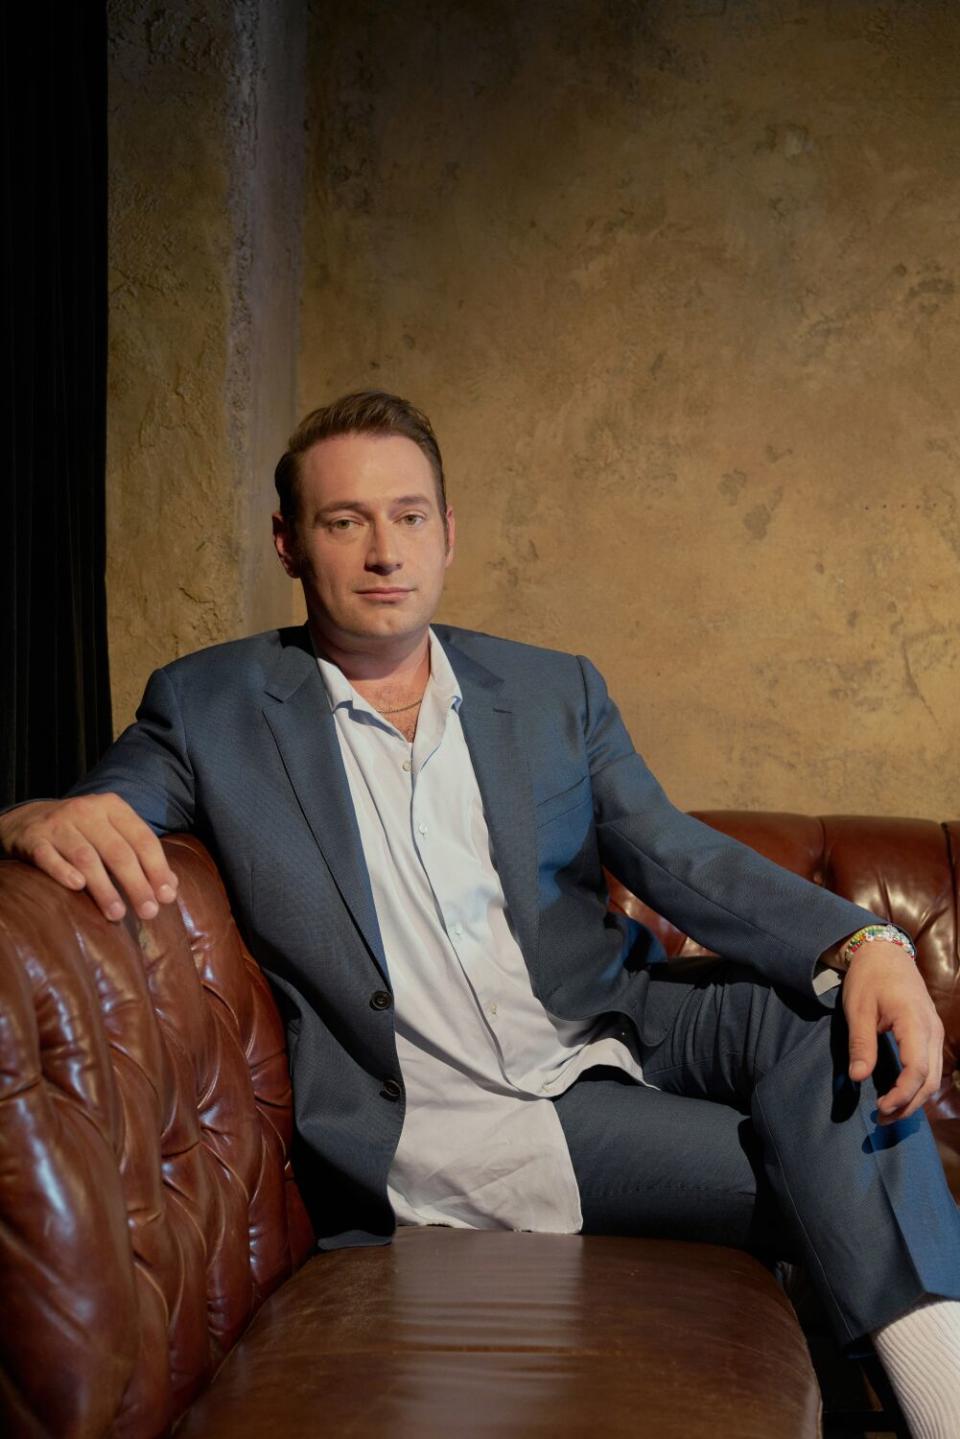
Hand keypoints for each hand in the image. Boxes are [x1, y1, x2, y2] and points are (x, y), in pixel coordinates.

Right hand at [0, 794, 178, 921]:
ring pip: (86, 857)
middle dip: (136, 884)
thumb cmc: (82, 832)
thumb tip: (171, 886)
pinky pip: (49, 857)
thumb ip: (141, 855)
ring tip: (117, 914)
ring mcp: (58, 824)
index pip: (143, 839)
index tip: (167, 897)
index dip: (157, 869)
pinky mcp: (34, 839)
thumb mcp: (112, 834)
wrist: (27, 819)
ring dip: (104, 888)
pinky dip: (63, 871)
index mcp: (113, 807)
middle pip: (118, 851)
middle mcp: (87, 811)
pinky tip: (77, 887)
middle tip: (148, 912)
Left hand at [841, 940, 943, 1123]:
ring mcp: (935, 1031)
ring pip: (934, 1076)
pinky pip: (932, 1066)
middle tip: (880, 1119)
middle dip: (908, 1104)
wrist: (885, 952)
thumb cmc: (869, 978)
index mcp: (914, 1022)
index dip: (902, 1094)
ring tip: (888, 1112)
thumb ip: (861, 1044)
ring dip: (914, 1098)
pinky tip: (900, 1094)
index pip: (917, 1069)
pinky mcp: (931, 1033)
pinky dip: (919, 1085)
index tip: (880, 1108)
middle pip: (930, 1079)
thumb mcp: (858, 1009)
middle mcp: (932, 1030)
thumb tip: (858, 1077)